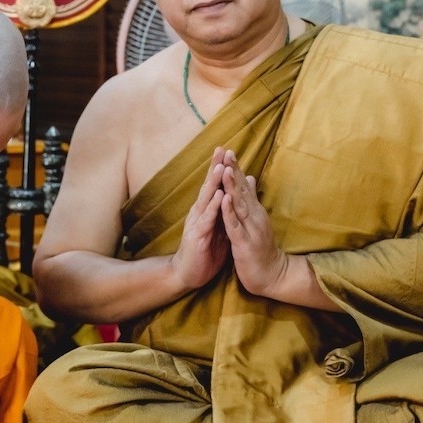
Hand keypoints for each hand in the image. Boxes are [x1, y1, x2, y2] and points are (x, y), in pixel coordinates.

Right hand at [167, 149, 229, 292]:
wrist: (188, 274)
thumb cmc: (205, 251)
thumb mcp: (219, 229)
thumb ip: (226, 212)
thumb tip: (234, 197)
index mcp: (206, 211)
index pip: (214, 186)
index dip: (220, 168)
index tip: (228, 151)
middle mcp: (199, 213)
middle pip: (208, 186)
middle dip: (215, 167)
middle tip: (222, 148)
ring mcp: (197, 223)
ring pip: (206, 199)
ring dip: (213, 183)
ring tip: (220, 166)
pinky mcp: (197, 236)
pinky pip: (206, 219)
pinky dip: (212, 207)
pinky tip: (218, 196)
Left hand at [218, 155, 285, 297]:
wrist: (272, 274)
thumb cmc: (261, 247)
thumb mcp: (257, 220)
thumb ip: (252, 200)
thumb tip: (251, 178)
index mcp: (254, 211)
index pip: (244, 186)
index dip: (236, 168)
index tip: (228, 151)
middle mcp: (254, 216)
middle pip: (243, 190)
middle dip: (234, 171)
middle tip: (227, 152)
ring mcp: (250, 228)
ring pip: (239, 204)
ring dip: (232, 187)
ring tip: (226, 170)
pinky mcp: (244, 242)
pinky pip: (235, 225)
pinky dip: (229, 212)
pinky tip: (224, 200)